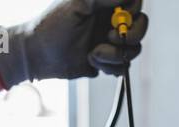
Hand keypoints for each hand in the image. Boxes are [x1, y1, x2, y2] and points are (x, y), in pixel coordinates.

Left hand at [0, 0, 148, 87]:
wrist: (38, 55)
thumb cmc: (51, 25)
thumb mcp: (77, 4)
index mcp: (105, 6)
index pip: (135, 5)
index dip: (132, 12)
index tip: (118, 19)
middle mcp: (110, 23)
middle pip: (140, 28)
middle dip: (130, 36)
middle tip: (109, 37)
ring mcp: (109, 44)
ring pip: (132, 51)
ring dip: (115, 55)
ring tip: (94, 53)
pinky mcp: (106, 63)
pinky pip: (122, 67)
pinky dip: (110, 67)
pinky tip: (93, 61)